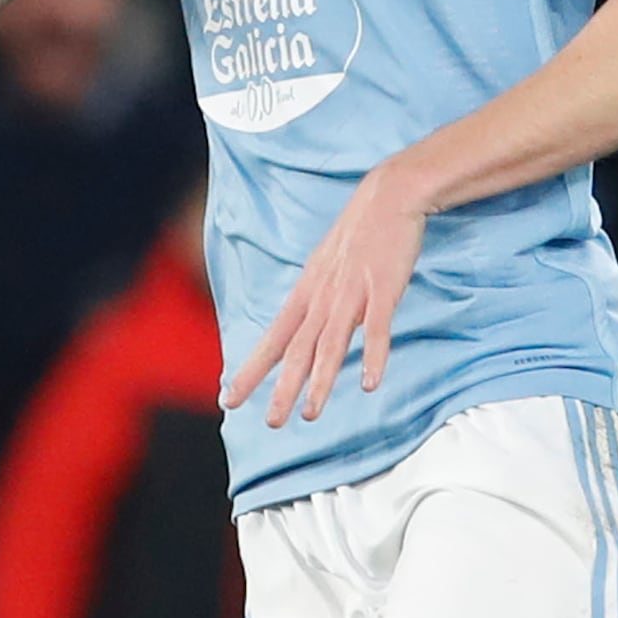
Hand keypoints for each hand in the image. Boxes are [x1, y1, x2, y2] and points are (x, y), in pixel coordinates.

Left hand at [224, 160, 426, 424]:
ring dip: (321, 381)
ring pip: (331, 344)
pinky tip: (370, 384)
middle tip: (271, 422)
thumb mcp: (324, 268)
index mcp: (306, 293)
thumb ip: (314, 300)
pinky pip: (377, 328)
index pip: (272, 339)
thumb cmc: (358, 235)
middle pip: (298, 349)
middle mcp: (322, 297)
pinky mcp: (383, 288)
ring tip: (311, 413)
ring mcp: (352, 293)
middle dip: (283, 388)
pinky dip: (373, 356)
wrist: (389, 195)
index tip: (228, 399)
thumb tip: (302, 329)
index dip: (251, 370)